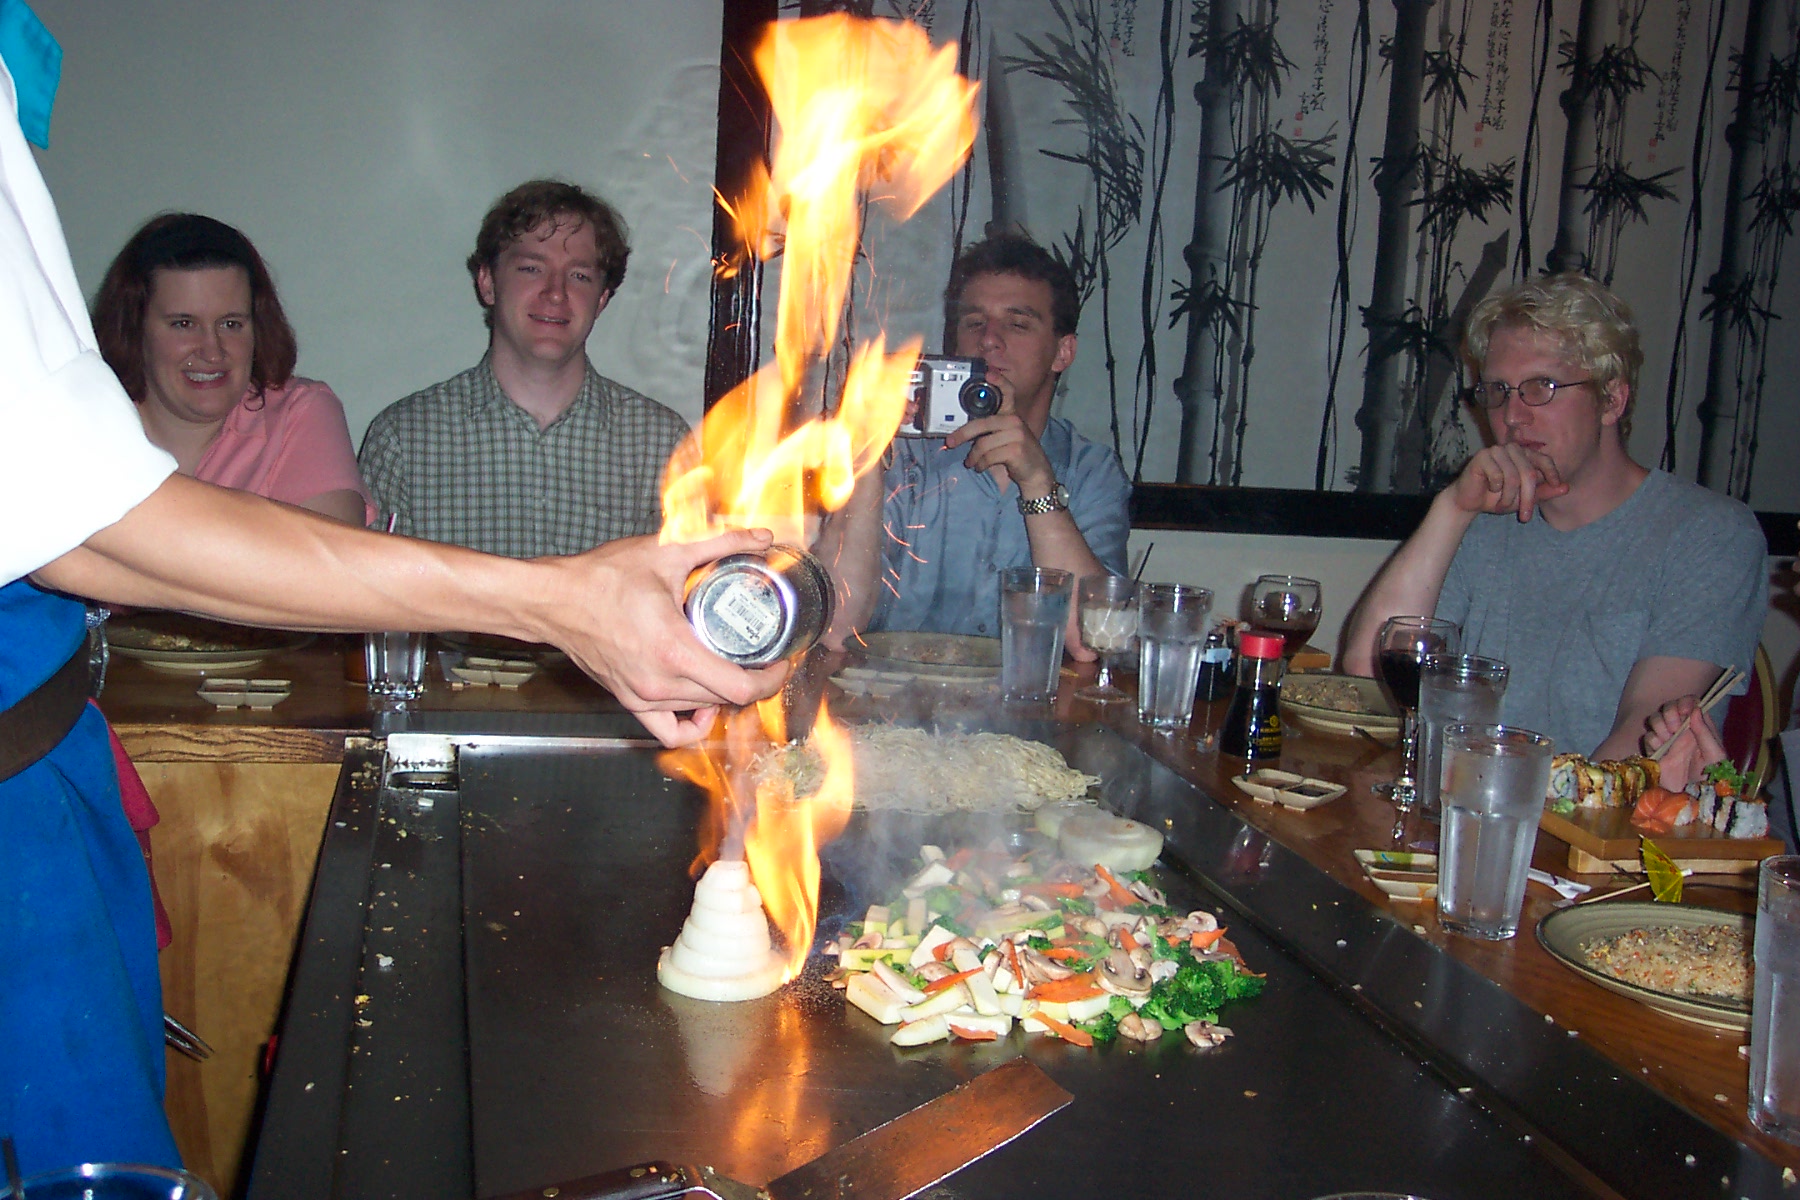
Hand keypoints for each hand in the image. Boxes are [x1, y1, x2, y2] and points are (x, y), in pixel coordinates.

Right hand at [542, 529, 789, 745]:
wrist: (554, 599)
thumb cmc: (601, 578)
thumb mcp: (667, 552)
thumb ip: (720, 542)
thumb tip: (760, 538)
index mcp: (674, 651)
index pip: (740, 688)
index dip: (770, 680)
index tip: (780, 662)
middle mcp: (659, 683)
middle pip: (725, 700)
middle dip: (752, 681)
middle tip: (762, 656)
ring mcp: (642, 696)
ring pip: (701, 711)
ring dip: (723, 695)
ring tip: (733, 668)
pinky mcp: (628, 700)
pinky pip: (668, 730)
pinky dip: (691, 723)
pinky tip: (700, 704)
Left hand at [944, 388, 1054, 496]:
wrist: (1036, 472)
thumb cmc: (1017, 454)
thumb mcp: (1006, 436)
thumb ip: (990, 429)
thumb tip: (962, 431)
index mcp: (1011, 414)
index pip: (1008, 392)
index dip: (999, 382)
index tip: (988, 373)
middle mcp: (1015, 421)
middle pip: (982, 424)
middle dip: (962, 434)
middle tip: (951, 442)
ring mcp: (1017, 434)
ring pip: (983, 444)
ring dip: (974, 457)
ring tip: (972, 462)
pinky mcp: (1016, 450)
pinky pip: (988, 456)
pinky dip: (981, 464)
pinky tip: (981, 467)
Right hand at [1447, 444, 1568, 522]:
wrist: (1470, 502)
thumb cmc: (1497, 498)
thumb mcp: (1524, 498)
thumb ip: (1544, 492)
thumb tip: (1566, 488)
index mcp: (1523, 454)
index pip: (1544, 459)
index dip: (1552, 473)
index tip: (1557, 486)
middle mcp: (1511, 449)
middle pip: (1528, 473)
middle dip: (1528, 498)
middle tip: (1525, 517)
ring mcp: (1496, 451)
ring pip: (1513, 476)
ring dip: (1509, 497)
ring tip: (1503, 505)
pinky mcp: (1482, 456)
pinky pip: (1497, 475)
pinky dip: (1496, 489)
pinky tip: (1490, 490)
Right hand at [1642, 696, 1727, 792]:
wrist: (1694, 797)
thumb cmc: (1712, 777)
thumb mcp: (1715, 754)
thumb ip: (1705, 732)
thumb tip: (1695, 710)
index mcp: (1700, 728)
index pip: (1690, 703)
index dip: (1685, 702)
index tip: (1684, 711)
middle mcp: (1683, 730)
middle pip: (1670, 707)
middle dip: (1670, 713)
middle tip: (1675, 727)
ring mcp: (1668, 740)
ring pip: (1656, 719)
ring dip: (1660, 725)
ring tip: (1668, 739)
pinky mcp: (1655, 751)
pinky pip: (1648, 737)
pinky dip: (1653, 740)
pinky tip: (1661, 750)